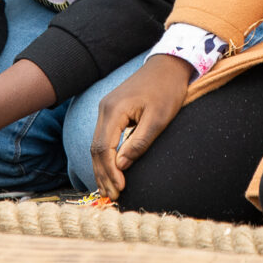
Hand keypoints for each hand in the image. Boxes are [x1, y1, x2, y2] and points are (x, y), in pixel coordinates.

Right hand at [90, 54, 192, 198]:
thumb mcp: (159, 119)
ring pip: (96, 145)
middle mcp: (104, 110)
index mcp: (114, 111)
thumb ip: (139, 142)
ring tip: (108, 190)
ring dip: (102, 168)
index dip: (110, 171)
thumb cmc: (167, 91)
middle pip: (96, 149)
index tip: (121, 189)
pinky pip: (102, 138)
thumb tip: (122, 165)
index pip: (104, 148)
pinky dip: (104, 157)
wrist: (167, 66)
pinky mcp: (111, 111)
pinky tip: (110, 171)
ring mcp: (105, 109)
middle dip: (103, 175)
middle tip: (113, 197)